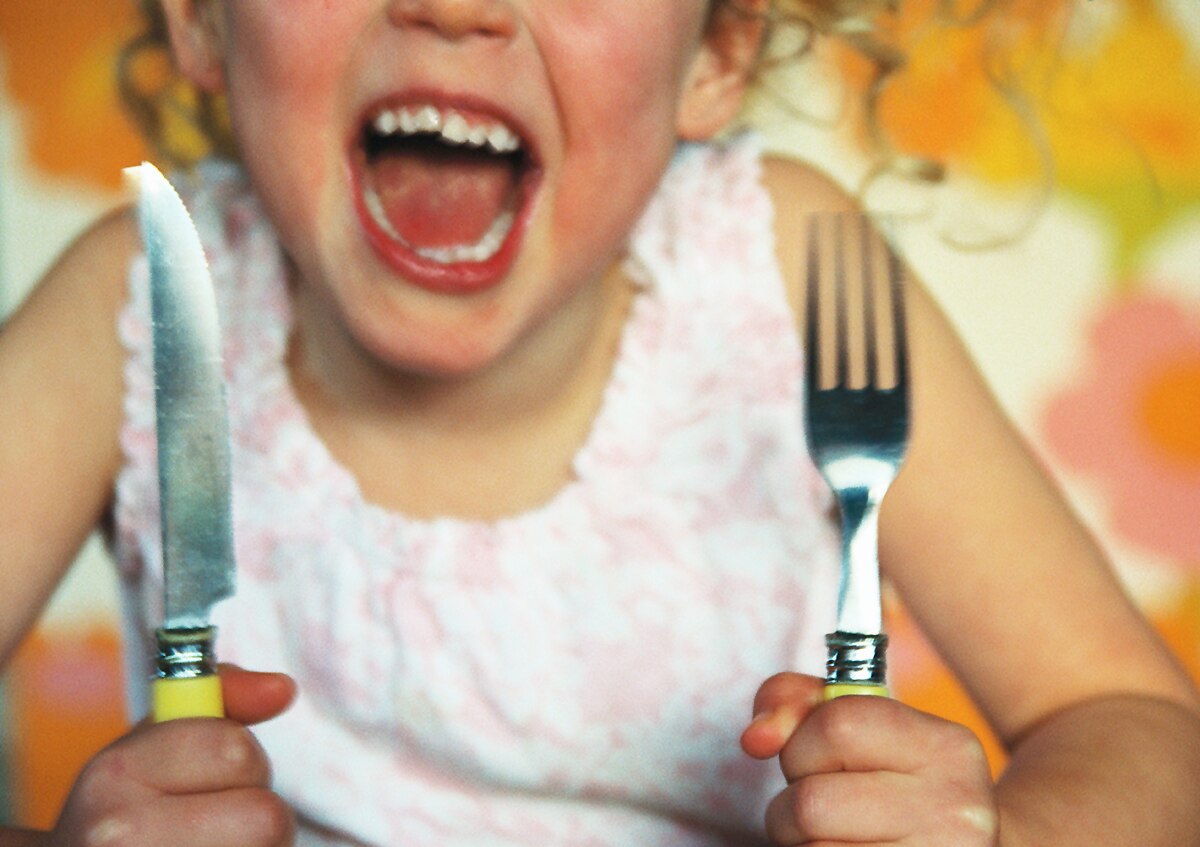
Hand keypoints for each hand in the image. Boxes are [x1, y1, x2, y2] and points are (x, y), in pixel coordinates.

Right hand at [45, 666, 296, 846]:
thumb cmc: (128, 810)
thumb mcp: (155, 744)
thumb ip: (224, 700)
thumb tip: (282, 689)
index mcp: (114, 776)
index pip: (238, 753)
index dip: (243, 763)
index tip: (209, 779)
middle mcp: (118, 837)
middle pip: (266, 819)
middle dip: (258, 818)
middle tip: (216, 827)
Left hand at [741, 672, 997, 845]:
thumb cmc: (890, 782)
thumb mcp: (858, 725)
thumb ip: (796, 704)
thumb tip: (755, 737)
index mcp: (947, 748)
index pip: (836, 725)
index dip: (803, 743)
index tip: (819, 758)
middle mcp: (954, 810)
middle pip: (812, 802)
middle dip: (793, 803)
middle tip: (826, 808)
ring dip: (800, 843)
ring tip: (837, 834)